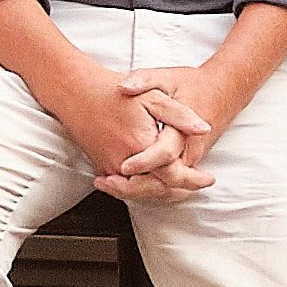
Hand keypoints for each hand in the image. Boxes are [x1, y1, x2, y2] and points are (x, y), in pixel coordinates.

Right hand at [36, 60, 195, 198]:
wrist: (78, 94)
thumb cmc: (115, 93)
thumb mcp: (153, 96)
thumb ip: (180, 115)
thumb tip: (204, 128)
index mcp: (142, 145)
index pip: (173, 175)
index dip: (193, 180)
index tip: (209, 179)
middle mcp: (125, 163)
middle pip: (159, 189)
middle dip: (181, 190)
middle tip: (200, 186)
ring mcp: (112, 169)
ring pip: (143, 192)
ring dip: (164, 193)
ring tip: (183, 189)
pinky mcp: (104, 168)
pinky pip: (128, 188)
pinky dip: (145, 190)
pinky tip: (158, 185)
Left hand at [107, 60, 258, 198]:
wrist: (222, 90)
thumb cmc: (192, 84)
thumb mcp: (167, 77)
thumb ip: (145, 80)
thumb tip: (123, 87)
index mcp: (184, 130)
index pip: (165, 153)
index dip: (143, 161)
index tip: (121, 166)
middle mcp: (190, 150)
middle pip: (165, 181)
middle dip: (136, 187)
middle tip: (106, 183)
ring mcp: (191, 160)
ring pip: (167, 188)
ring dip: (139, 191)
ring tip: (109, 186)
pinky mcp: (188, 164)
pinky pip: (169, 184)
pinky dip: (147, 189)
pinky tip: (123, 185)